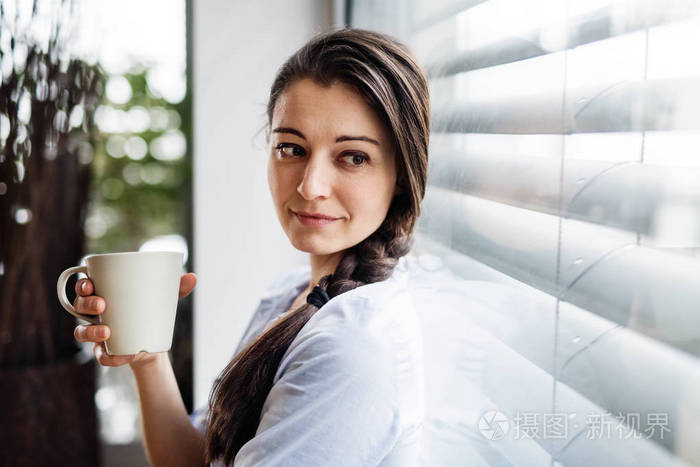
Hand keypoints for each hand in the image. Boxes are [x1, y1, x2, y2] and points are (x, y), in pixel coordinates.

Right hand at [72, 273, 197, 367]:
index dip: (82, 283)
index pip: (85, 285)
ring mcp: (96, 332)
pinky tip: (119, 356)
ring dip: (90, 331)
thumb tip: (193, 278)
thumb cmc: (153, 310)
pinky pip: (99, 355)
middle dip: (86, 304)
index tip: (89, 283)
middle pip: (80, 305)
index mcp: (105, 292)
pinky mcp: (104, 351)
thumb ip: (177, 286)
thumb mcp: (165, 297)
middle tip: (102, 304)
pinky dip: (108, 357)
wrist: (154, 340)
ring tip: (107, 333)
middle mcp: (95, 312)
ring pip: (81, 331)